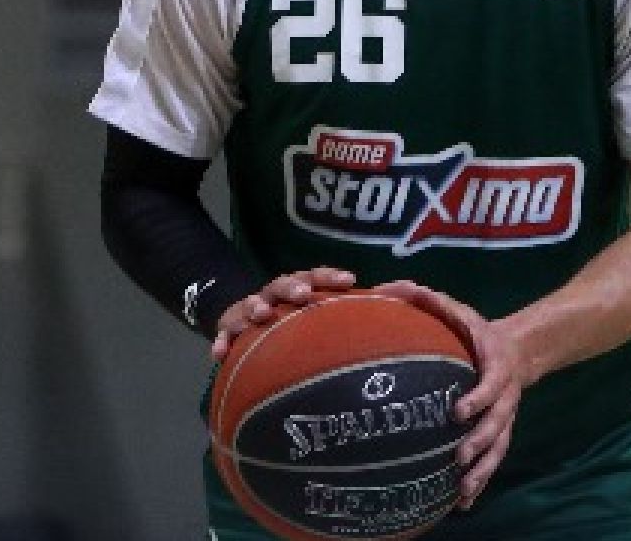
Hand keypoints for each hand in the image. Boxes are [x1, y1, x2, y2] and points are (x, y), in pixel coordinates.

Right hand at [210, 266, 355, 361]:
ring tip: (260, 314)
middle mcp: (274, 294)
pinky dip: (221, 342)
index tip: (350, 280)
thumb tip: (411, 293)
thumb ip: (358, 305)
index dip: (331, 277)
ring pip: (251, 304)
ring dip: (255, 307)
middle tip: (302, 295)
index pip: (316, 276)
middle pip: (283, 284)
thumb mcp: (321, 310)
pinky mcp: (228, 328)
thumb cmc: (295, 317)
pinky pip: (222, 334)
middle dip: (293, 288)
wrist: (245, 317)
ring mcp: (249, 309)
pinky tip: (219, 354)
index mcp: (299, 288)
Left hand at [371, 280, 524, 511]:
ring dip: (482, 470)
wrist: (516, 350)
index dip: (479, 397)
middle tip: (458, 456)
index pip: (493, 383)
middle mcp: (505, 396)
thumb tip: (383, 288)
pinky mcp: (500, 433)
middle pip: (498, 423)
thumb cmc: (475, 330)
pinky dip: (481, 482)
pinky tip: (463, 502)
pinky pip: (493, 460)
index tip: (458, 412)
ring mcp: (505, 418)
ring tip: (463, 490)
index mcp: (496, 365)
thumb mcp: (457, 309)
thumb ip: (425, 298)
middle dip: (479, 441)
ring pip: (498, 448)